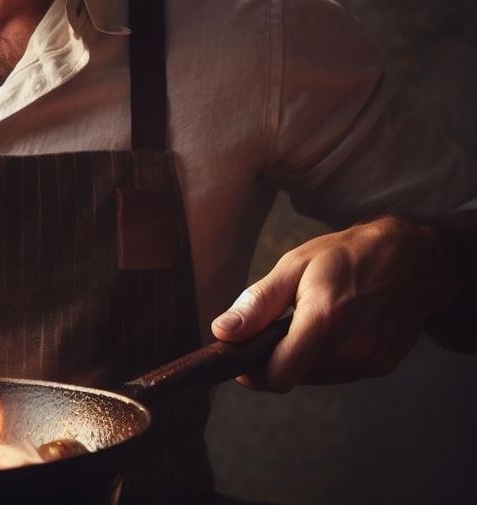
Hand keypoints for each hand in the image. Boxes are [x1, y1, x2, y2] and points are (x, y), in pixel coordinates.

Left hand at [210, 215, 459, 390]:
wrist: (410, 258)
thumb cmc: (346, 255)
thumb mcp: (294, 265)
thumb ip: (258, 303)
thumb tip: (223, 331)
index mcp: (324, 317)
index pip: (280, 373)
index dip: (253, 373)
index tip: (240, 360)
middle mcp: (350, 347)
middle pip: (294, 376)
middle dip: (275, 358)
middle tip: (274, 326)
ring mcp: (370, 359)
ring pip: (315, 377)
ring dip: (301, 358)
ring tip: (306, 320)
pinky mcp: (382, 365)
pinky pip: (338, 374)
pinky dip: (324, 358)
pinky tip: (331, 329)